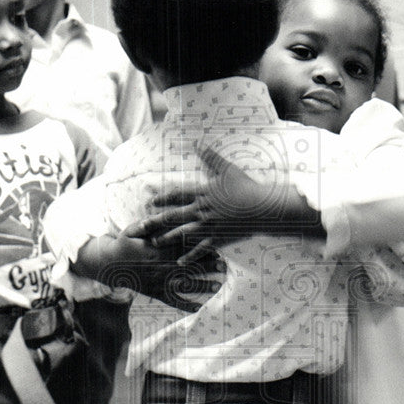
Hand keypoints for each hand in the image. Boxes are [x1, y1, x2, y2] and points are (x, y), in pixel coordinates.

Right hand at [76, 231, 221, 311]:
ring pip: (184, 285)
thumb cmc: (123, 244)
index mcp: (158, 251)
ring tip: (218, 286)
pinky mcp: (154, 292)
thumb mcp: (132, 229)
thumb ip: (148, 224)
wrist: (108, 265)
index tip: (216, 248)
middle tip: (224, 267)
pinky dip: (184, 306)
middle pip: (189, 267)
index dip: (200, 249)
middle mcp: (160, 267)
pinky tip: (198, 308)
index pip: (183, 249)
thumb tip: (158, 215)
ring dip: (202, 286)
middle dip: (207, 267)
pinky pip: (171, 301)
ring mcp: (158, 282)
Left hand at [126, 145, 321, 264]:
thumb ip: (210, 157)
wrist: (262, 207)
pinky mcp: (218, 238)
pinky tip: (179, 261)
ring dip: (167, 239)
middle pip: (174, 216)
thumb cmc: (246, 186)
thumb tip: (197, 142)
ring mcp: (209, 226)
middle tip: (140, 226)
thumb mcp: (227, 169)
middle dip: (155, 221)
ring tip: (155, 243)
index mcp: (203, 193)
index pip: (177, 196)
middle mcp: (202, 210)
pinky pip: (201, 249)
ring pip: (183, 234)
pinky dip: (190, 255)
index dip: (163, 198)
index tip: (150, 201)